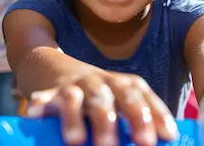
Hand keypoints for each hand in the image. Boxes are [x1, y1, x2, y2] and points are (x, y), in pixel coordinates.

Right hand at [25, 72, 178, 145]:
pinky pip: (44, 97)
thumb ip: (132, 118)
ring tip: (77, 141)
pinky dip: (40, 104)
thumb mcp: (113, 101)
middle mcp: (100, 82)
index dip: (157, 114)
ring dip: (79, 118)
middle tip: (143, 143)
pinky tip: (35, 113)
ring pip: (81, 98)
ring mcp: (74, 85)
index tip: (169, 136)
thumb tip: (164, 141)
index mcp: (120, 85)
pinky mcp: (48, 91)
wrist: (47, 65)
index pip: (142, 95)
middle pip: (119, 94)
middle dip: (132, 117)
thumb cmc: (90, 93)